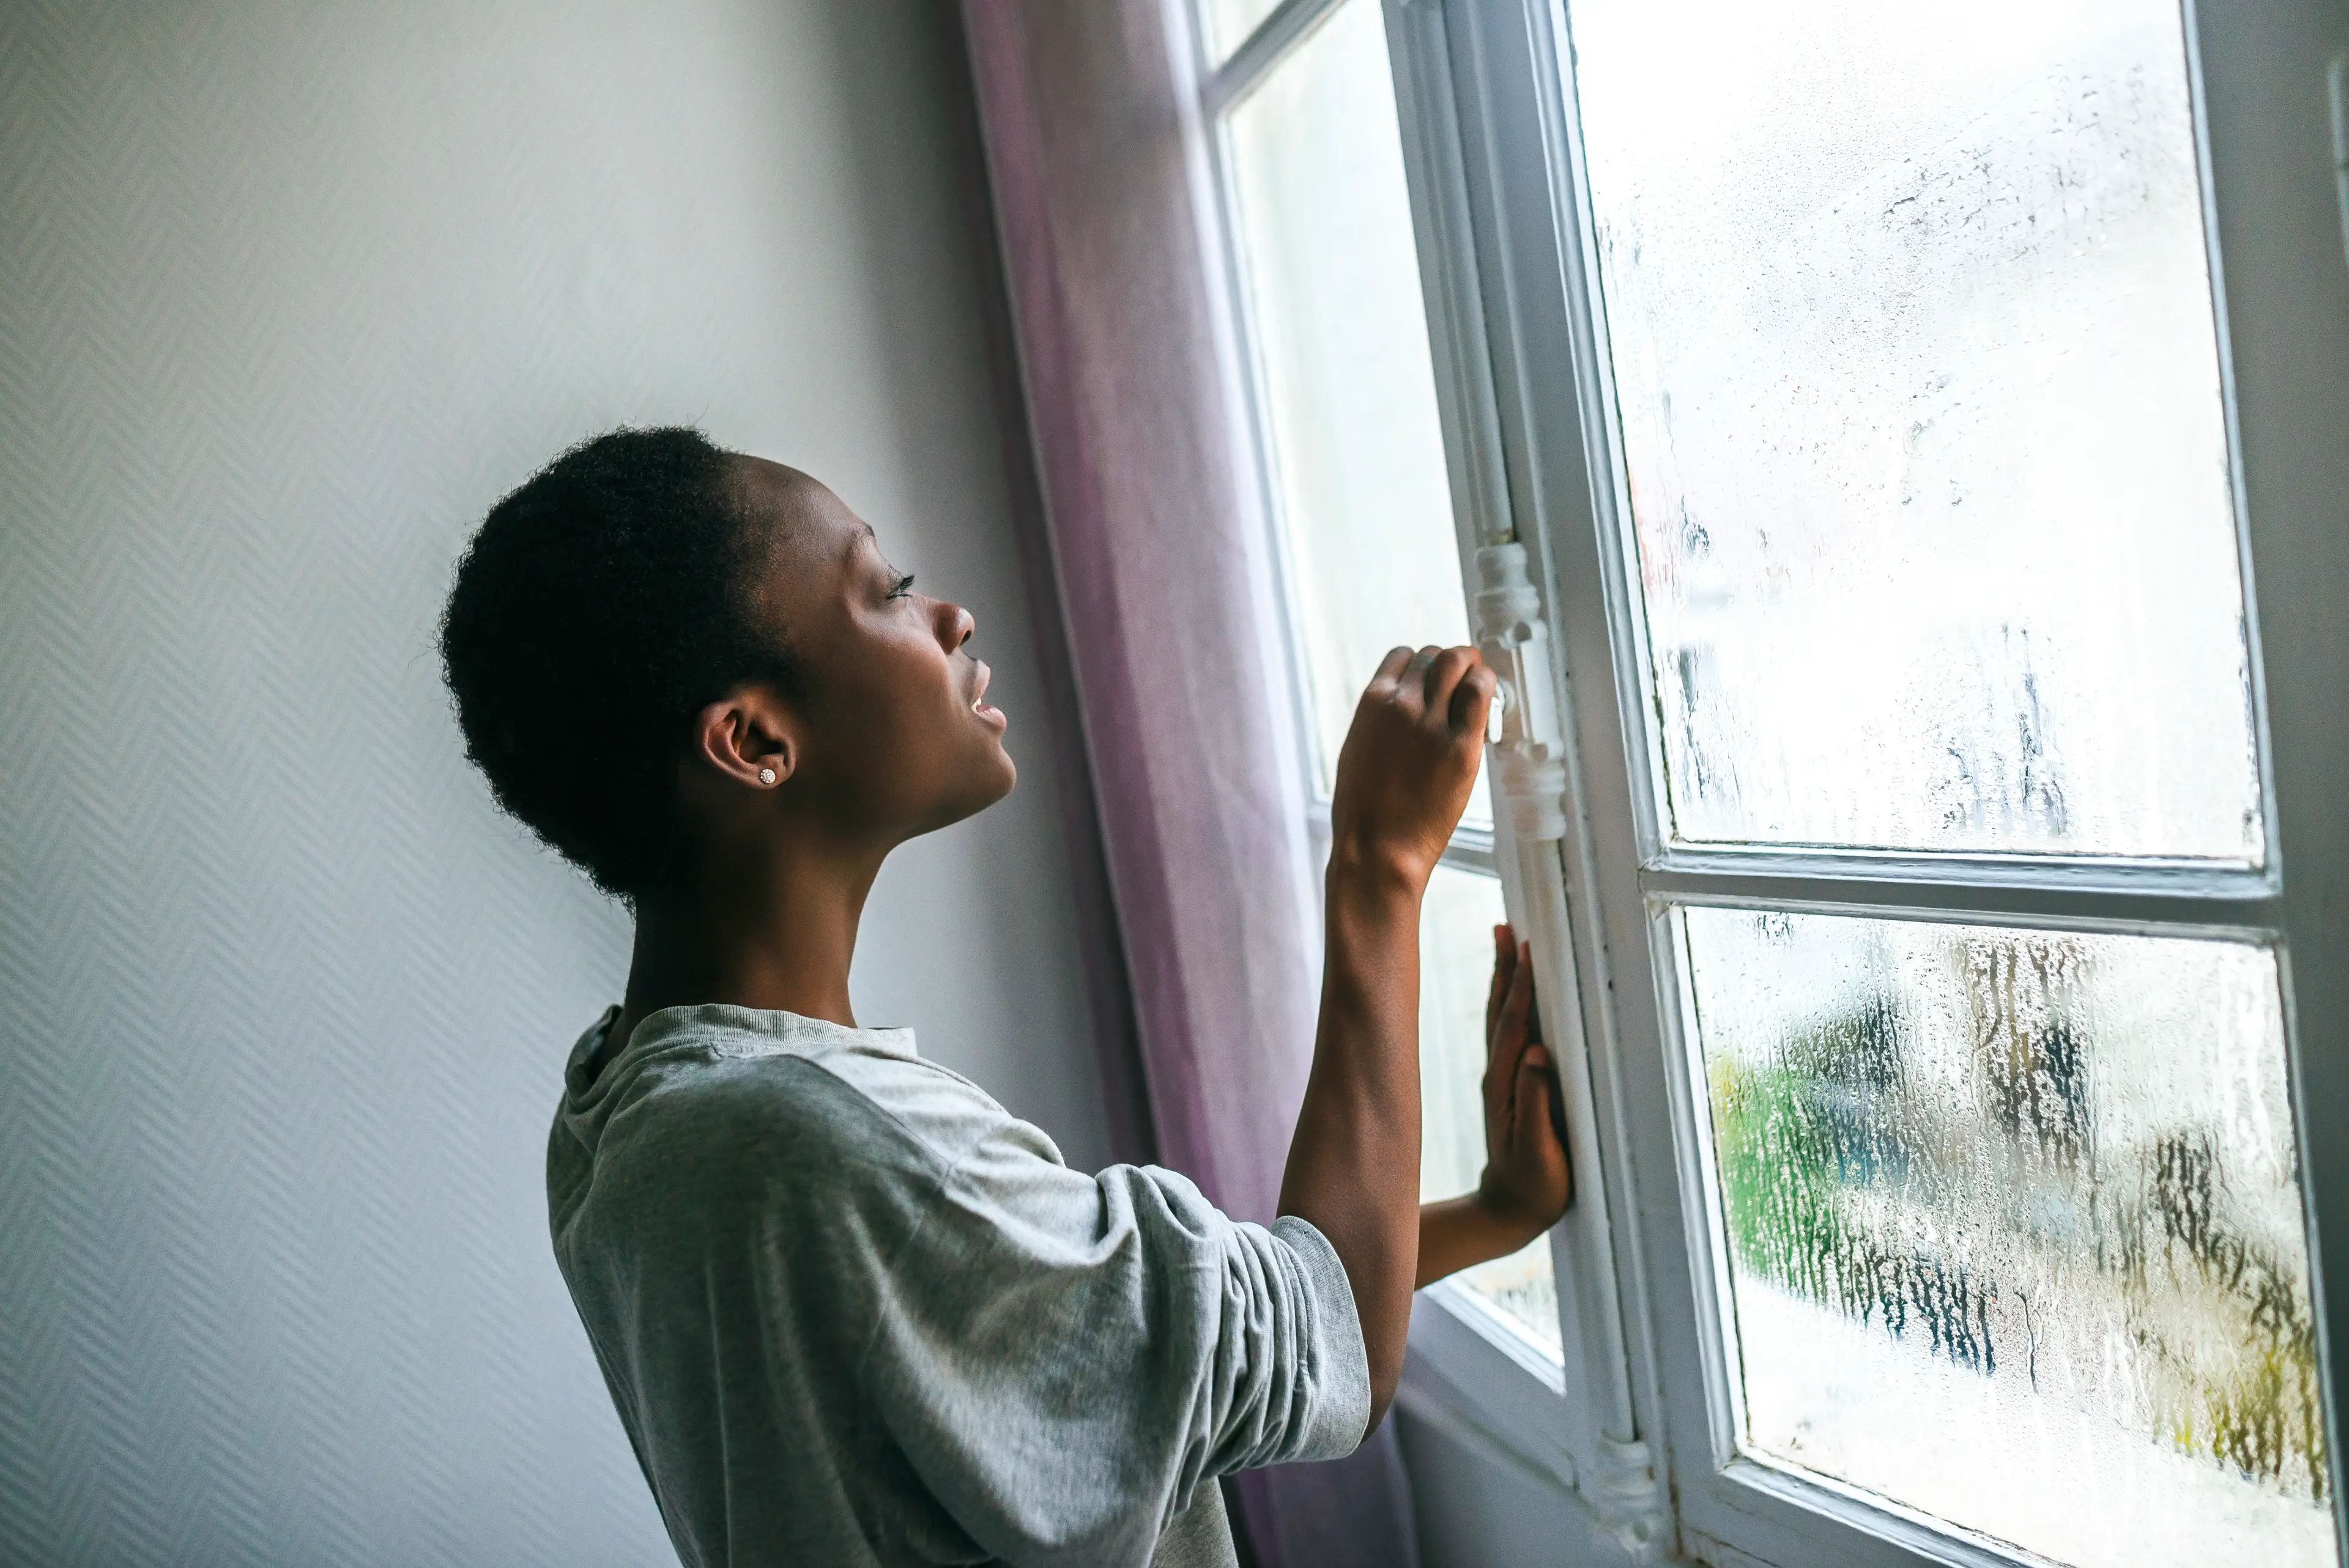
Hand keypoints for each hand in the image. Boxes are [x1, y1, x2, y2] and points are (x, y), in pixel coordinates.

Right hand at [1327, 645, 1494, 890]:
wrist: (1377, 847)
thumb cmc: (1364, 809)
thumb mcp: (1359, 748)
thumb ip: (1381, 720)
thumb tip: (1404, 705)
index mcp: (1372, 703)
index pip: (1404, 656)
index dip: (1422, 665)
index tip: (1433, 679)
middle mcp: (1401, 704)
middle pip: (1435, 655)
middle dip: (1451, 663)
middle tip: (1464, 677)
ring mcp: (1432, 722)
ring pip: (1459, 662)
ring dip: (1472, 667)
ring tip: (1479, 683)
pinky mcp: (1461, 745)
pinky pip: (1481, 693)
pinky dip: (1488, 686)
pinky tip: (1489, 700)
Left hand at [1475, 925, 1570, 1233]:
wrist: (1510, 1209)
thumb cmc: (1534, 1186)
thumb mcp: (1538, 1152)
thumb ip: (1535, 1103)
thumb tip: (1536, 1053)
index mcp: (1504, 1085)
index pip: (1511, 1026)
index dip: (1520, 987)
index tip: (1525, 948)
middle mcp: (1498, 1074)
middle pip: (1500, 1010)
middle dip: (1505, 967)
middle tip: (1507, 925)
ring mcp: (1501, 1077)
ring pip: (1500, 1017)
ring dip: (1503, 977)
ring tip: (1504, 938)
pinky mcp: (1509, 1082)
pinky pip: (1507, 1031)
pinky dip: (1508, 1001)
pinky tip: (1512, 986)